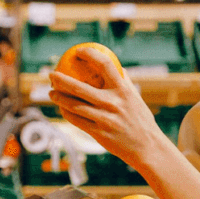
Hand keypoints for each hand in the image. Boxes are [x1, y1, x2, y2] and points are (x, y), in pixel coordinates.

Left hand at [48, 48, 166, 168]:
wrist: (147, 147)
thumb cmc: (140, 120)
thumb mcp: (135, 98)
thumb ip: (124, 82)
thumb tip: (115, 66)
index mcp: (123, 90)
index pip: (105, 64)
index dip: (90, 54)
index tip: (79, 51)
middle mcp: (113, 103)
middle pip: (79, 87)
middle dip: (61, 79)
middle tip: (52, 75)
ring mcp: (104, 118)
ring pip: (73, 105)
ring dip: (58, 98)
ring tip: (51, 92)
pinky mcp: (98, 133)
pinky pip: (76, 120)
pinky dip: (67, 113)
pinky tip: (62, 109)